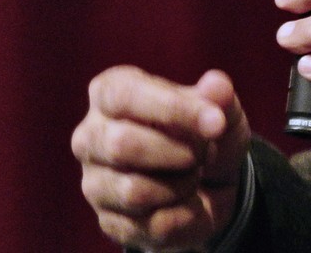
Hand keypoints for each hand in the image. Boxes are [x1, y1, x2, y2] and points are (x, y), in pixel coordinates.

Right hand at [71, 66, 249, 251]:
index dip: (172, 109)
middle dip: (179, 152)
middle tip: (204, 152)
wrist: (210, 184)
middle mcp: (90, 136)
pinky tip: (187, 200)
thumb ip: (219, 96)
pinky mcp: (108, 221)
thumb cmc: (204, 133)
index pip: (125, 96)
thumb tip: (217, 86)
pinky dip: (184, 214)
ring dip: (182, 184)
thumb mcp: (220, 109)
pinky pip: (150, 224)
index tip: (216, 123)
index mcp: (109, 93)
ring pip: (134, 190)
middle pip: (121, 145)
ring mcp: (94, 182)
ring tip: (193, 174)